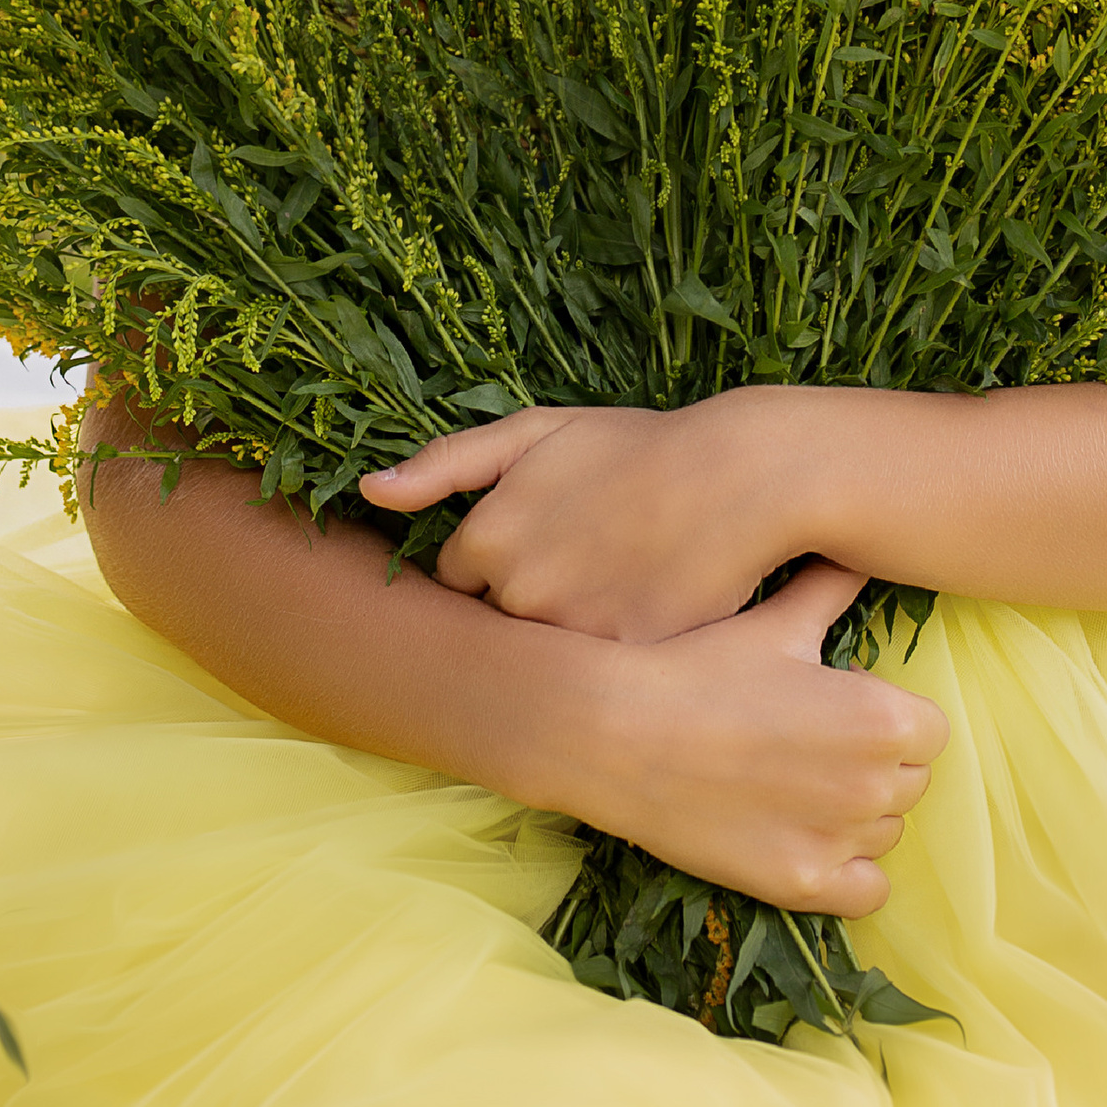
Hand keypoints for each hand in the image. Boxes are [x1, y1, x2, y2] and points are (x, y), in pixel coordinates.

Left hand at [362, 399, 795, 640]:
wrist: (739, 477)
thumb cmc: (634, 447)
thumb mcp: (534, 433)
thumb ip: (445, 464)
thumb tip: (368, 490)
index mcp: (486, 539)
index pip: (457, 577)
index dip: (496, 557)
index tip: (539, 539)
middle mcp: (516, 594)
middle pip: (495, 619)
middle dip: (524, 596)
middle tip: (580, 559)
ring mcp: (566, 634)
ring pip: (541, 650)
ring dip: (563, 627)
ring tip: (615, 580)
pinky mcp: (619, 663)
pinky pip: (594, 673)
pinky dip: (610, 647)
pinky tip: (643, 606)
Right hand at [573, 559, 946, 917]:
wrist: (617, 732)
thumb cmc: (699, 665)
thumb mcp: (776, 618)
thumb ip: (835, 586)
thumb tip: (864, 546)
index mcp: (881, 716)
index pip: (930, 729)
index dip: (887, 712)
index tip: (837, 701)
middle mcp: (873, 784)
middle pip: (911, 781)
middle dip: (874, 760)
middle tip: (809, 739)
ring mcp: (837, 841)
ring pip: (885, 832)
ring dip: (857, 812)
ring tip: (795, 781)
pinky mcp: (801, 884)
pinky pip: (867, 892)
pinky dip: (849, 870)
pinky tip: (805, 836)